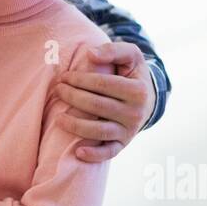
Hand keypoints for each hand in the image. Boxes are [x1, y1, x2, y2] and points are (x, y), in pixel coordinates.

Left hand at [55, 42, 154, 162]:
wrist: (148, 99)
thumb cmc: (132, 74)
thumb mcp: (130, 56)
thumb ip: (112, 50)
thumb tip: (90, 54)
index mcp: (138, 90)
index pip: (102, 84)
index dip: (80, 79)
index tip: (64, 76)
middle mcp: (135, 113)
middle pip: (97, 106)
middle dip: (73, 97)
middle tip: (58, 90)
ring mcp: (129, 131)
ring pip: (99, 130)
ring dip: (76, 125)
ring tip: (58, 118)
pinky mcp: (123, 144)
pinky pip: (109, 152)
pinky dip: (94, 155)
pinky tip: (78, 152)